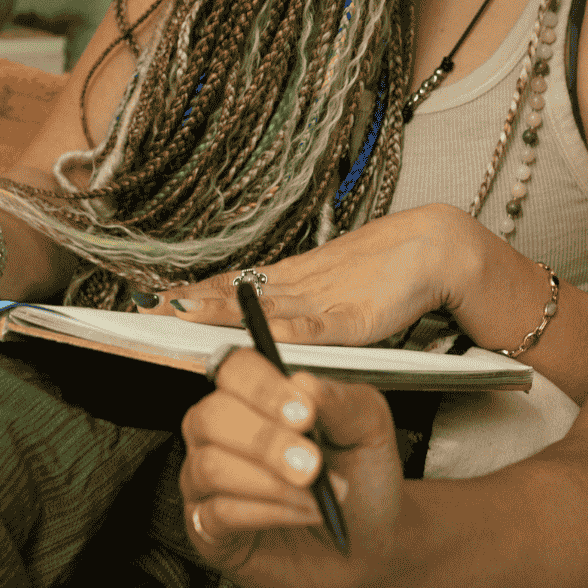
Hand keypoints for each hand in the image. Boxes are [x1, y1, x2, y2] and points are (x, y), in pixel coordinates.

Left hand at [145, 204, 488, 346]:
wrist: (437, 249)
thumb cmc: (391, 271)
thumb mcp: (336, 289)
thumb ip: (302, 305)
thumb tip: (263, 315)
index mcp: (296, 279)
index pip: (235, 284)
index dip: (197, 292)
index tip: (157, 298)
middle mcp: (300, 286)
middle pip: (236, 294)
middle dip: (192, 303)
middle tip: (150, 308)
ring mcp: (322, 300)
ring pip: (262, 306)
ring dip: (220, 312)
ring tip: (180, 315)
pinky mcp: (350, 319)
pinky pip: (307, 328)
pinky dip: (278, 333)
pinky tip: (254, 338)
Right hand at [179, 348, 406, 587]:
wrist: (371, 540)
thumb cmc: (362, 479)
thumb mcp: (369, 429)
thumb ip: (340, 401)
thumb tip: (305, 383)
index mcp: (258, 398)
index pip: (234, 370)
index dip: (262, 387)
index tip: (304, 412)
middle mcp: (224, 434)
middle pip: (212, 416)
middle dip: (266, 440)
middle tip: (312, 463)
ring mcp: (209, 482)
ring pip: (211, 466)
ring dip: (271, 481)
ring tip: (315, 493)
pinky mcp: (209, 530)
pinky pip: (219, 513)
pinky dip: (269, 512)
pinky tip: (302, 513)